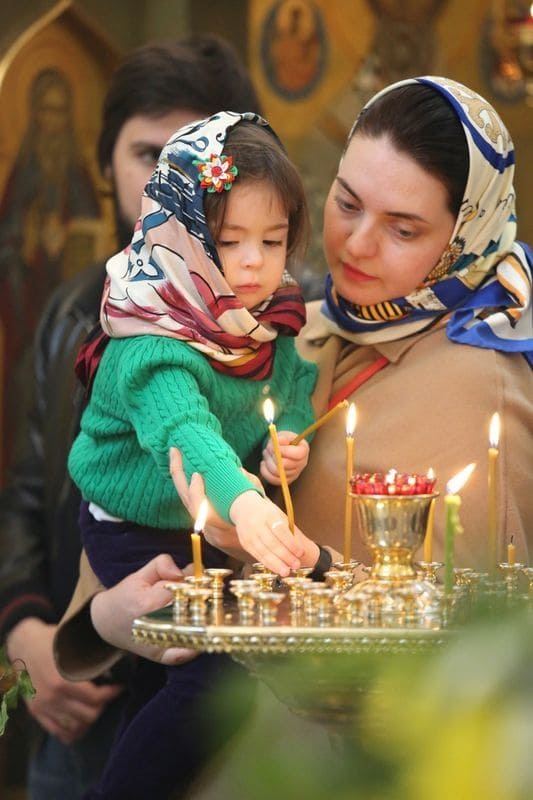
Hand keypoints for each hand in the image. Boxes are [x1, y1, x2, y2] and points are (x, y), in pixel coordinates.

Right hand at [6, 619, 121, 744]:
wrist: (24, 644)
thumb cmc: (52, 640)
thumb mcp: (72, 642)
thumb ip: (92, 654)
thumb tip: (121, 656)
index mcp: (62, 682)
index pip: (95, 699)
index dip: (111, 693)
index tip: (119, 686)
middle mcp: (52, 699)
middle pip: (88, 716)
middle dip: (102, 707)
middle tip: (106, 696)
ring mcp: (43, 708)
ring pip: (74, 728)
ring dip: (89, 721)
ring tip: (95, 708)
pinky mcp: (36, 713)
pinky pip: (57, 732)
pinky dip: (72, 732)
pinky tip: (81, 722)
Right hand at [90, 554, 197, 666]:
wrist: (106, 621)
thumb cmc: (126, 595)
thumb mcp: (141, 574)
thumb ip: (162, 564)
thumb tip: (184, 571)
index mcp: (149, 603)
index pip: (183, 590)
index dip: (194, 582)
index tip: (200, 576)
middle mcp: (154, 625)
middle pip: (191, 610)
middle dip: (202, 600)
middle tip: (205, 592)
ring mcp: (158, 643)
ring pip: (191, 631)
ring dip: (203, 620)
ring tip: (208, 610)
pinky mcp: (160, 656)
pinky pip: (181, 655)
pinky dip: (193, 648)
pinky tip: (201, 636)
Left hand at [169, 447, 257, 561]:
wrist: (261, 553)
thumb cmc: (263, 528)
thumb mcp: (260, 506)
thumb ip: (248, 487)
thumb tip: (235, 469)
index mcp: (221, 525)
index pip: (200, 510)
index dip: (195, 492)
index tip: (197, 475)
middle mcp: (208, 527)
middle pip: (186, 499)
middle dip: (178, 473)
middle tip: (174, 451)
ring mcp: (204, 525)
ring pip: (186, 500)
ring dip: (180, 477)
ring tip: (177, 455)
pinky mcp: (204, 523)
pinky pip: (191, 501)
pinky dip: (187, 484)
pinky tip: (186, 470)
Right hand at [229, 491, 304, 575]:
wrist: (244, 509)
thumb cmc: (268, 513)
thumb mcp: (279, 515)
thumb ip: (289, 531)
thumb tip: (300, 550)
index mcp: (269, 514)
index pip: (280, 530)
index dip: (291, 543)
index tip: (301, 552)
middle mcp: (257, 524)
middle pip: (272, 543)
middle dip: (285, 556)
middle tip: (296, 565)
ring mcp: (249, 534)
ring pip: (263, 552)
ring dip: (276, 564)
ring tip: (287, 572)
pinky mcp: (245, 543)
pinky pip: (258, 556)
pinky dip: (268, 564)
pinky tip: (277, 569)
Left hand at [261, 431, 309, 485]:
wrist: (283, 448)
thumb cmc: (284, 440)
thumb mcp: (284, 435)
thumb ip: (281, 438)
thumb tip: (276, 443)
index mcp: (304, 451)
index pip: (297, 454)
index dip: (284, 450)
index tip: (275, 445)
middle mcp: (302, 464)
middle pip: (285, 465)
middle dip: (273, 456)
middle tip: (268, 448)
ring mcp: (294, 474)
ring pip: (277, 473)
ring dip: (268, 462)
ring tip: (266, 453)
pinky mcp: (286, 480)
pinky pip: (273, 480)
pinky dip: (265, 471)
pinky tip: (264, 463)